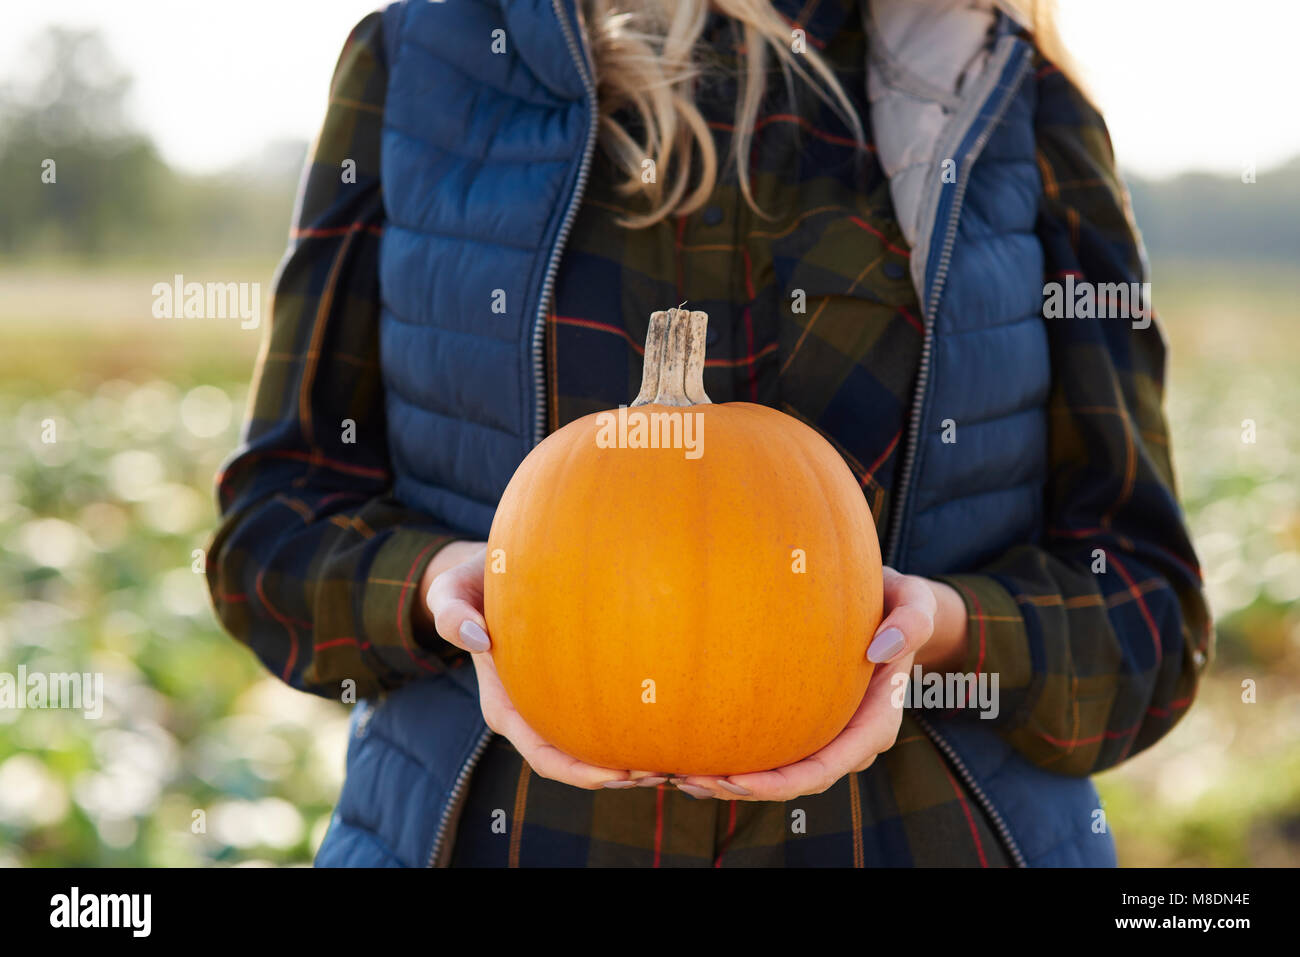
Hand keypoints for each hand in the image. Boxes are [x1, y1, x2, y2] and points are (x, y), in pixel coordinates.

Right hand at [421, 542, 658, 789]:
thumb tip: (478, 639)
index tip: (620, 773)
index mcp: (504, 706)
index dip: (581, 772)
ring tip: (671, 760)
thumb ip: (452, 614)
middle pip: (575, 762)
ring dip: (629, 759)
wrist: (493, 573)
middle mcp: (529, 715)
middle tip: (661, 771)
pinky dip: (629, 729)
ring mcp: (551, 705)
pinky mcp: (572, 687)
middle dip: (616, 774)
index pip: (544, 755)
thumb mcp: (452, 591)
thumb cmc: (473, 583)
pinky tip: (661, 726)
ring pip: (592, 747)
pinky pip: (600, 719)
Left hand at [670, 567, 968, 801]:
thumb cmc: (900, 603)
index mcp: (877, 722)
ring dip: (733, 782)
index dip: (782, 782)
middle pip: (797, 781)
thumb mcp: (914, 602)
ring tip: (683, 777)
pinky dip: (738, 757)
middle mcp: (852, 740)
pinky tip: (698, 753)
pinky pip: (775, 750)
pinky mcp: (809, 724)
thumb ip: (911, 620)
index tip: (736, 780)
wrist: (894, 608)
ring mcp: (829, 735)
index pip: (828, 766)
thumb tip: (882, 648)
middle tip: (692, 780)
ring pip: (782, 774)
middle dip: (745, 788)